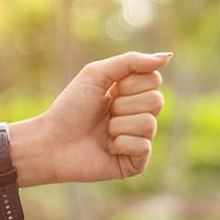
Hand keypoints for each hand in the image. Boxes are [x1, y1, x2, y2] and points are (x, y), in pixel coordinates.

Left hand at [16, 51, 171, 184]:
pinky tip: (107, 147)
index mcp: (132, 93)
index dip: (130, 84)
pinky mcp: (136, 162)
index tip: (110, 90)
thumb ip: (131, 62)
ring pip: (149, 123)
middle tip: (105, 112)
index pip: (154, 80)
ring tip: (104, 131)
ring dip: (119, 125)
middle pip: (157, 101)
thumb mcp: (97, 74)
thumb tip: (167, 56)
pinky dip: (121, 143)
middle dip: (124, 104)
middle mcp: (139, 115)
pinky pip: (144, 146)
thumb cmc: (70, 108)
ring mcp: (139, 139)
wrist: (51, 141)